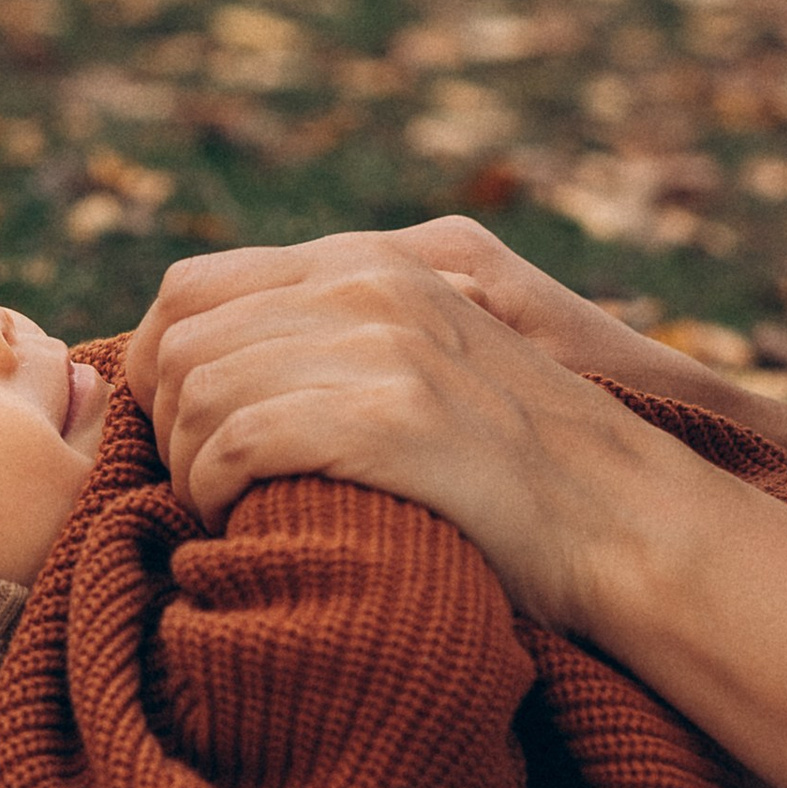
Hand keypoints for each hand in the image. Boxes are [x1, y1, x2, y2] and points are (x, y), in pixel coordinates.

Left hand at [130, 238, 685, 633]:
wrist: (629, 521)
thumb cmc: (521, 471)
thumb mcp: (434, 358)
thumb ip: (344, 335)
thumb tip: (220, 363)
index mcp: (375, 264)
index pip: (190, 285)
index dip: (157, 365)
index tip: (180, 434)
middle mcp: (371, 285)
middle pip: (179, 339)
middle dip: (168, 424)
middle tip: (207, 489)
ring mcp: (384, 345)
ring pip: (198, 391)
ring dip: (193, 468)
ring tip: (234, 512)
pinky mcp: (390, 416)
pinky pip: (235, 441)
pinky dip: (218, 493)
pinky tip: (249, 523)